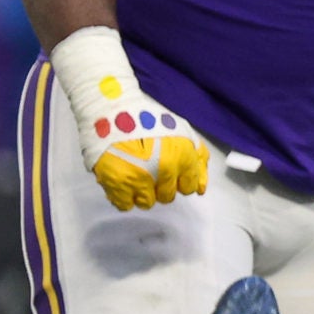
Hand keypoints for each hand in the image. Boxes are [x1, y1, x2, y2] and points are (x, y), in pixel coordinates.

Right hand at [53, 27, 208, 210]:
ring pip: (147, 203)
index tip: (169, 174)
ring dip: (142, 193)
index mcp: (182, 158)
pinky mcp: (116, 184)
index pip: (188, 188)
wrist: (113, 109)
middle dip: (161, 187)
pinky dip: (123, 197)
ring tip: (134, 176)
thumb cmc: (149, 119)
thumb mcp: (183, 133)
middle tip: (149, 172)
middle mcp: (164, 171)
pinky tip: (121, 181)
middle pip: (167, 197)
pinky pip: (124, 204)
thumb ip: (197, 159)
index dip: (178, 181)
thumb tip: (201, 189)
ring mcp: (139, 179)